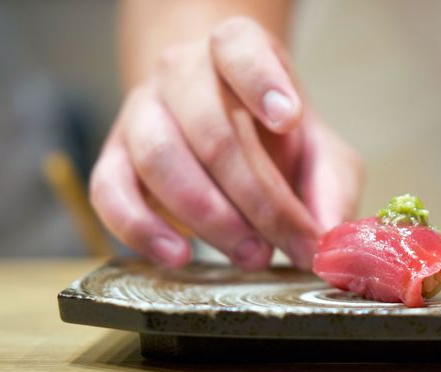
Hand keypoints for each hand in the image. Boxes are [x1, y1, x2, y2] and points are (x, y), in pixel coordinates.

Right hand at [90, 17, 362, 269]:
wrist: (222, 129)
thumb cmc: (276, 140)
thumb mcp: (321, 153)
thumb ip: (332, 191)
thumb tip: (327, 242)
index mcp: (237, 52)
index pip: (239, 46)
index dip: (262, 80)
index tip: (290, 119)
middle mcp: (182, 73)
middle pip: (210, 128)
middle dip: (254, 197)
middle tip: (284, 243)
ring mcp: (141, 113)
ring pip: (160, 159)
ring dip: (209, 218)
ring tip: (251, 255)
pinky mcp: (113, 158)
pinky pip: (109, 191)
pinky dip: (140, 229)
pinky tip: (178, 255)